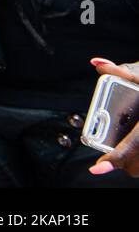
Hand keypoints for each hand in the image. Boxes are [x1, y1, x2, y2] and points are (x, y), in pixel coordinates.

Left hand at [87, 58, 138, 177]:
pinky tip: (134, 151)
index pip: (132, 145)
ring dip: (131, 163)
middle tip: (108, 154)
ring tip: (121, 152)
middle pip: (135, 163)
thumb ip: (123, 71)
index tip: (97, 168)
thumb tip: (98, 63)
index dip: (113, 159)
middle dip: (120, 161)